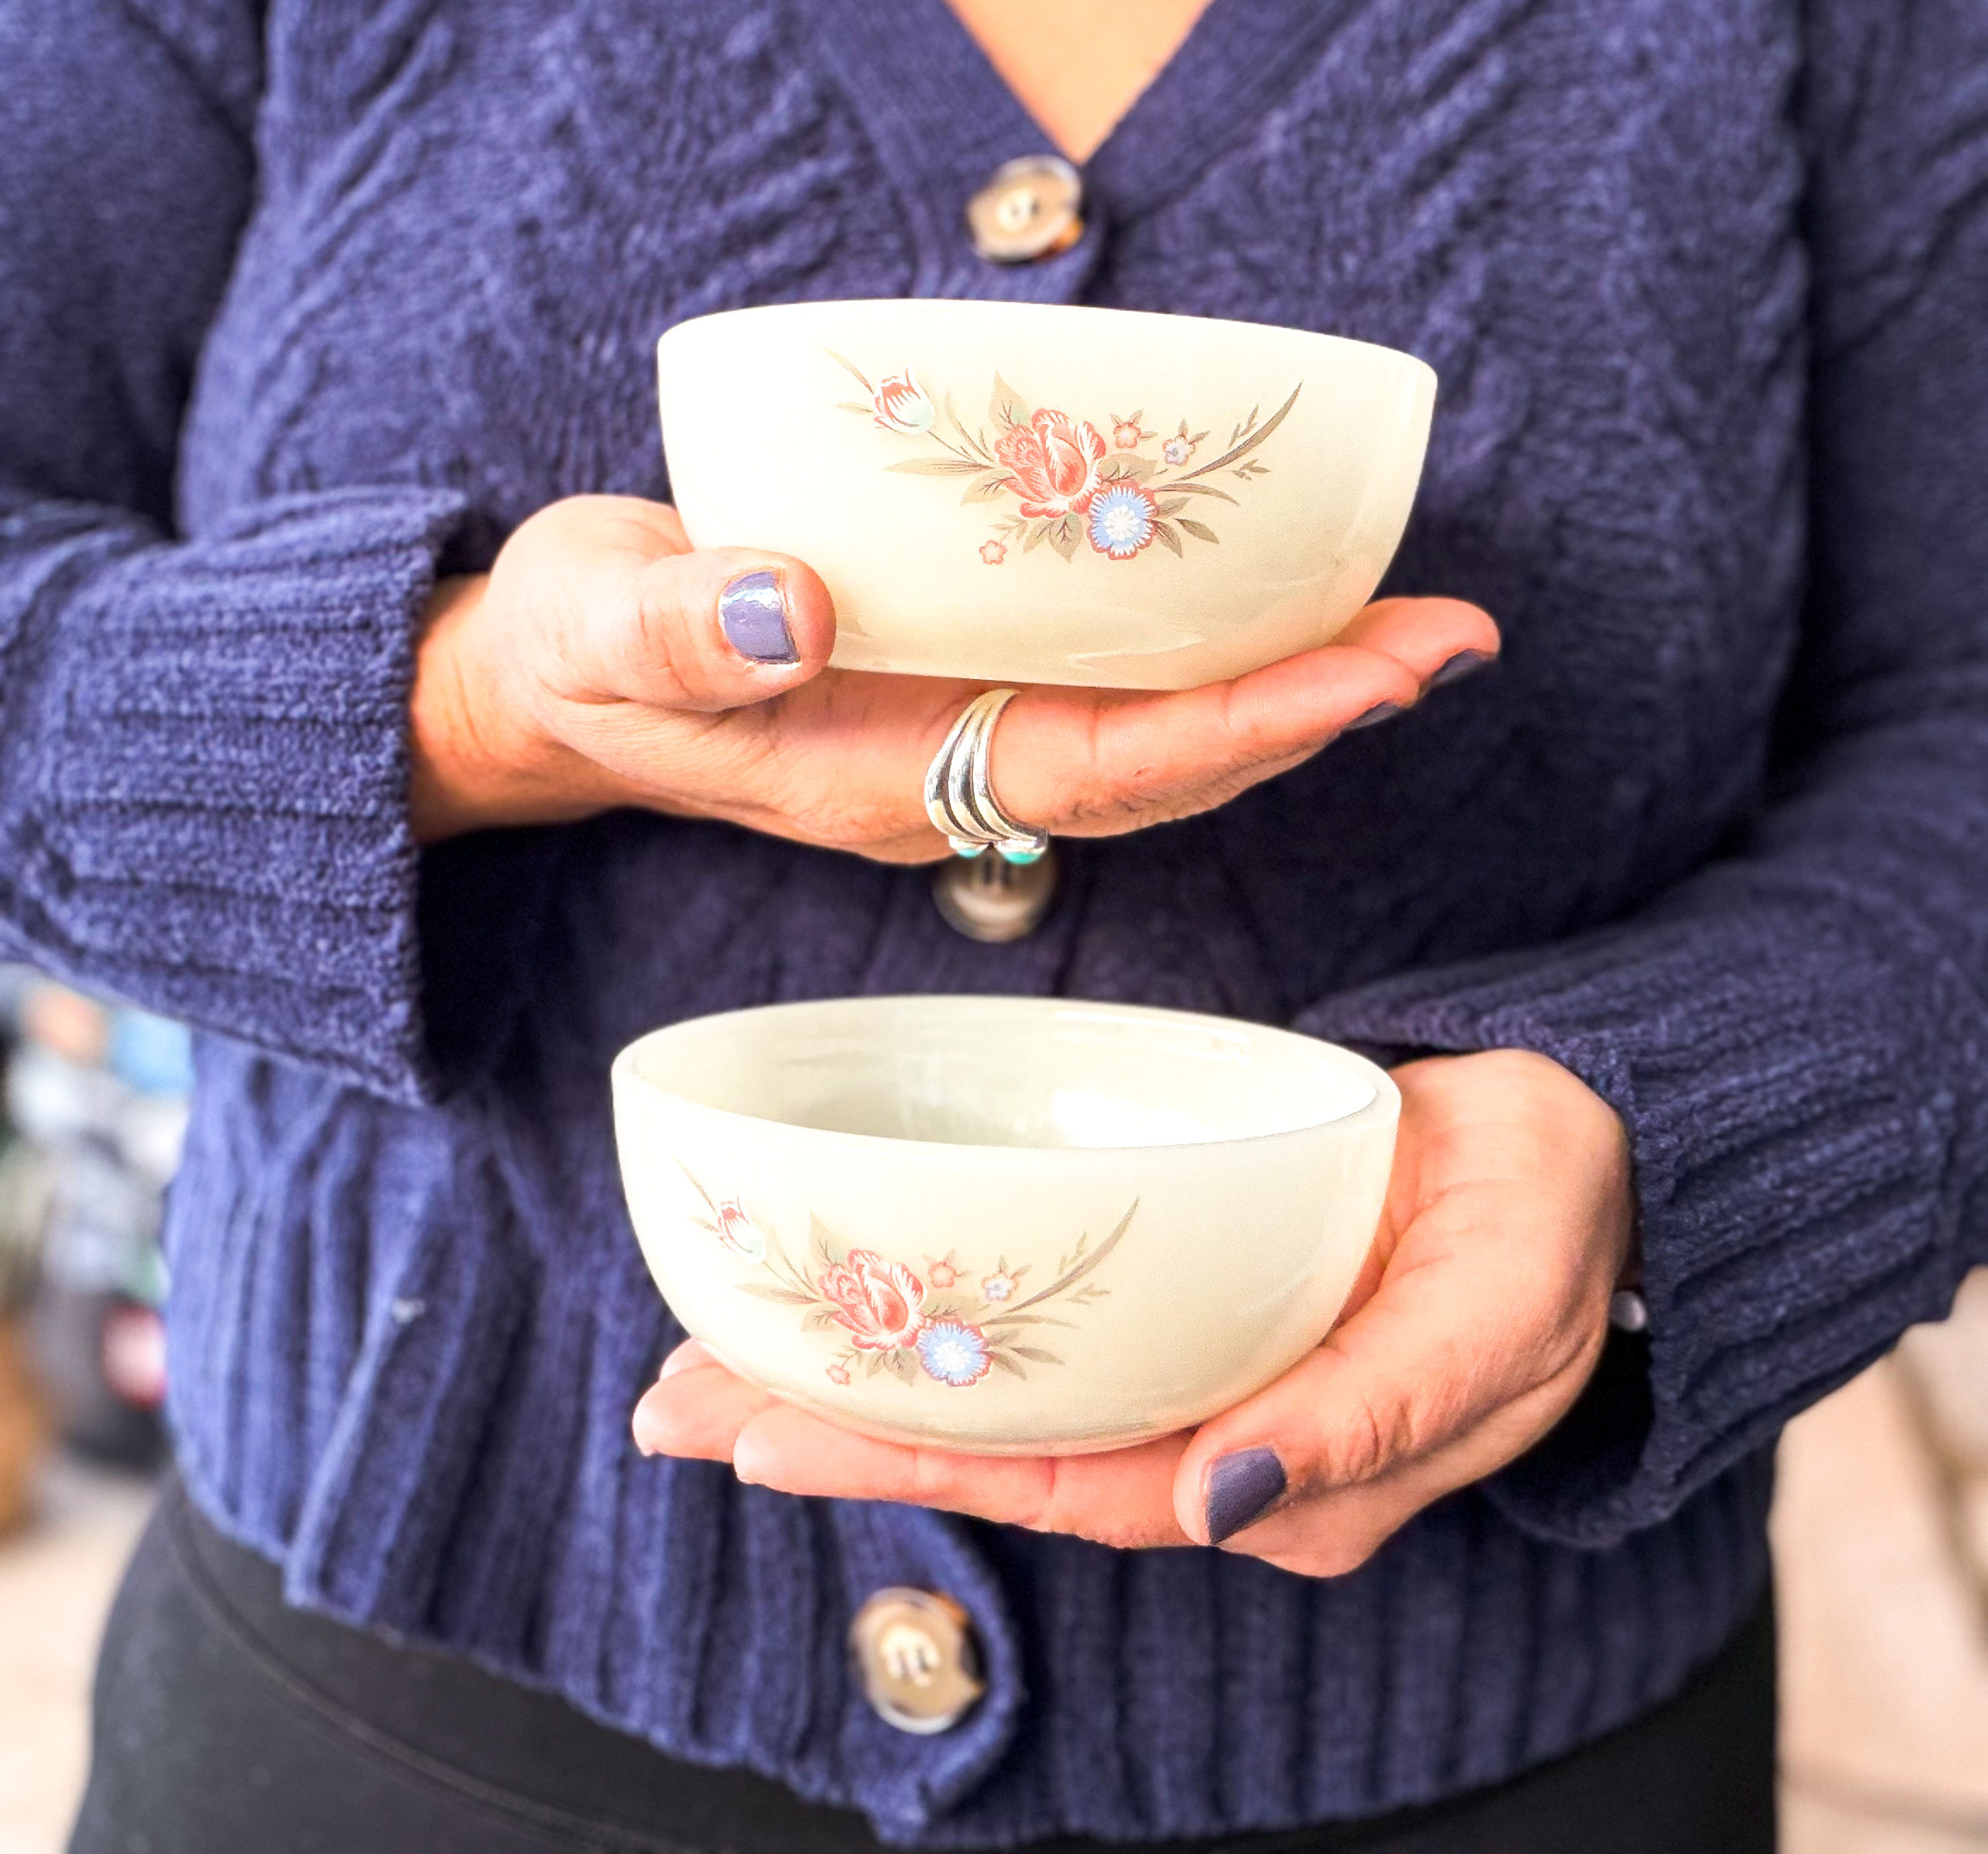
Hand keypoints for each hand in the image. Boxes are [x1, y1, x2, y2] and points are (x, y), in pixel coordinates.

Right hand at [408, 493, 1497, 856]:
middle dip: (1313, 709)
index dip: (1239, 728)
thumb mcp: (590, 624)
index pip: (1098, 768)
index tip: (1368, 676)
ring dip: (1290, 685)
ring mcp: (959, 743)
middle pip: (1166, 766)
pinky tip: (1288, 603)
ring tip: (1421, 622)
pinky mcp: (958, 690)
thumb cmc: (569, 650)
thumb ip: (681, 626)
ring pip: (1157, 735)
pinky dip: (1214, 652)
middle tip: (1452, 634)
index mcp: (881, 780)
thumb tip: (799, 608)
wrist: (546, 684)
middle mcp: (948, 778)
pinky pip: (1112, 685)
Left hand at [631, 1049, 1633, 1569]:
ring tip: (707, 1366)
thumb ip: (1368, 1422)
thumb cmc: (1546, 1229)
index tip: (773, 1433)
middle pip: (1006, 1461)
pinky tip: (846, 1309)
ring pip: (1008, 1406)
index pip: (1069, 1491)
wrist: (1585, 1142)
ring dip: (859, 1386)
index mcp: (1285, 1482)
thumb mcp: (1488, 1321)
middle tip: (674, 1404)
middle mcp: (1222, 1449)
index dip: (918, 1467)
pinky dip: (938, 1327)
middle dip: (837, 1437)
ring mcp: (1202, 1375)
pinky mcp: (1193, 1299)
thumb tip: (1220, 1499)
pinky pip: (1047, 1340)